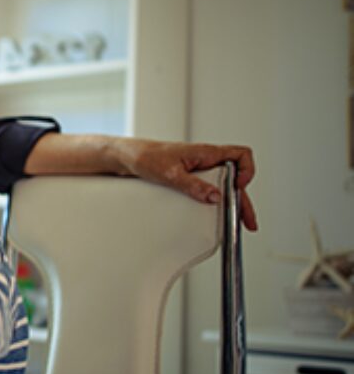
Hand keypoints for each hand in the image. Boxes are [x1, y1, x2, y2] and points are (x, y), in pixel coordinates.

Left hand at [114, 138, 257, 230]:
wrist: (127, 157)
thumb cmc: (146, 156)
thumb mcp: (171, 173)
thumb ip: (193, 185)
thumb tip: (215, 197)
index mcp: (206, 152)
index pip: (240, 155)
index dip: (246, 171)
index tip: (238, 188)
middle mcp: (205, 159)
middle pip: (236, 176)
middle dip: (243, 198)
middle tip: (246, 220)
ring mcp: (198, 168)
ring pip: (224, 183)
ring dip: (231, 200)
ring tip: (236, 220)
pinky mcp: (190, 176)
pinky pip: (210, 187)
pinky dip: (216, 199)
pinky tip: (215, 212)